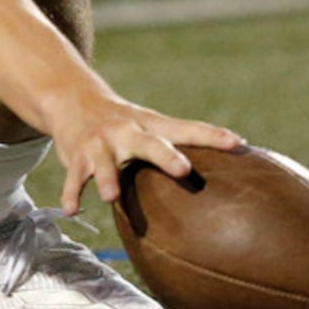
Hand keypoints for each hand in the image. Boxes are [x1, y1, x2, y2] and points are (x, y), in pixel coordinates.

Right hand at [49, 92, 242, 216]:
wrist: (73, 99)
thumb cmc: (126, 123)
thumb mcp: (150, 127)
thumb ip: (179, 148)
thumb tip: (227, 173)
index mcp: (151, 125)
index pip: (187, 129)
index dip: (212, 136)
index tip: (237, 143)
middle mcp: (127, 131)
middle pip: (149, 142)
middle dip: (165, 155)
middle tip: (183, 169)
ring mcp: (100, 143)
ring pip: (104, 162)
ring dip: (107, 178)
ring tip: (111, 196)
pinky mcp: (78, 157)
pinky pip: (74, 178)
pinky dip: (72, 193)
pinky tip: (72, 209)